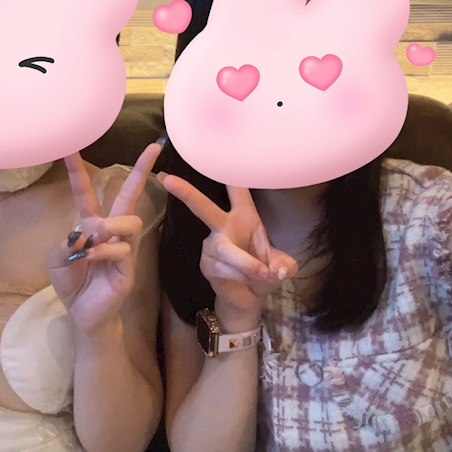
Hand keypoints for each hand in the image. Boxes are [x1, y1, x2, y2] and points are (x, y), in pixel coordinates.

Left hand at [49, 143, 162, 334]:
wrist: (82, 314)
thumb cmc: (72, 283)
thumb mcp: (57, 258)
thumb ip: (66, 241)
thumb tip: (88, 229)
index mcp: (91, 225)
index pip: (85, 192)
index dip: (77, 170)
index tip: (69, 147)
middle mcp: (111, 231)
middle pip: (129, 195)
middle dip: (140, 171)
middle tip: (152, 148)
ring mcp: (124, 248)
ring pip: (129, 221)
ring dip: (110, 225)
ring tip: (95, 236)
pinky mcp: (129, 267)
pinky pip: (122, 249)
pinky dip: (103, 251)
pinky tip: (92, 259)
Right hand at [158, 174, 297, 330]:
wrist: (248, 299)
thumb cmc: (264, 272)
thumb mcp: (282, 267)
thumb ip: (284, 265)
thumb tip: (276, 269)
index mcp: (245, 216)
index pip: (238, 190)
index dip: (231, 173)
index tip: (217, 152)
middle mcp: (224, 226)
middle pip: (203, 207)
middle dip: (186, 193)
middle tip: (167, 179)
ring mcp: (211, 245)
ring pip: (225, 249)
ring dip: (246, 263)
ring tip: (262, 274)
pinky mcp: (206, 264)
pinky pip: (222, 267)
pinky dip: (239, 276)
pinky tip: (244, 280)